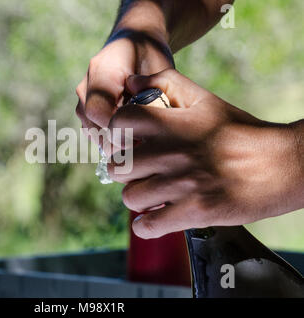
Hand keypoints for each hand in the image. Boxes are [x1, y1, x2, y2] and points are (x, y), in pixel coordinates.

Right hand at [75, 28, 172, 153]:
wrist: (133, 42)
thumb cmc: (150, 55)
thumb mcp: (159, 69)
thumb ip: (151, 94)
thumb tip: (142, 124)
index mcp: (102, 70)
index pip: (97, 111)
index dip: (116, 130)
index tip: (139, 138)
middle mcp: (85, 85)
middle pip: (92, 125)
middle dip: (116, 140)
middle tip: (142, 146)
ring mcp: (81, 98)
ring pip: (92, 131)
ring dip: (113, 141)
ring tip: (138, 140)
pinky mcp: (84, 108)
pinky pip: (94, 131)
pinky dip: (110, 138)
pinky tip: (129, 135)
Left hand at [108, 69, 303, 238]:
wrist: (282, 164)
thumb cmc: (240, 132)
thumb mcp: (205, 100)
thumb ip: (166, 83)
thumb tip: (132, 81)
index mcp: (172, 123)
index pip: (119, 122)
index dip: (115, 134)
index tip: (123, 144)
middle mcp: (172, 152)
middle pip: (118, 166)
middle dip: (124, 171)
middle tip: (139, 173)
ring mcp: (182, 183)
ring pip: (131, 196)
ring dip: (137, 199)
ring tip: (151, 196)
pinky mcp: (195, 211)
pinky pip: (150, 224)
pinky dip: (146, 226)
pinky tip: (153, 220)